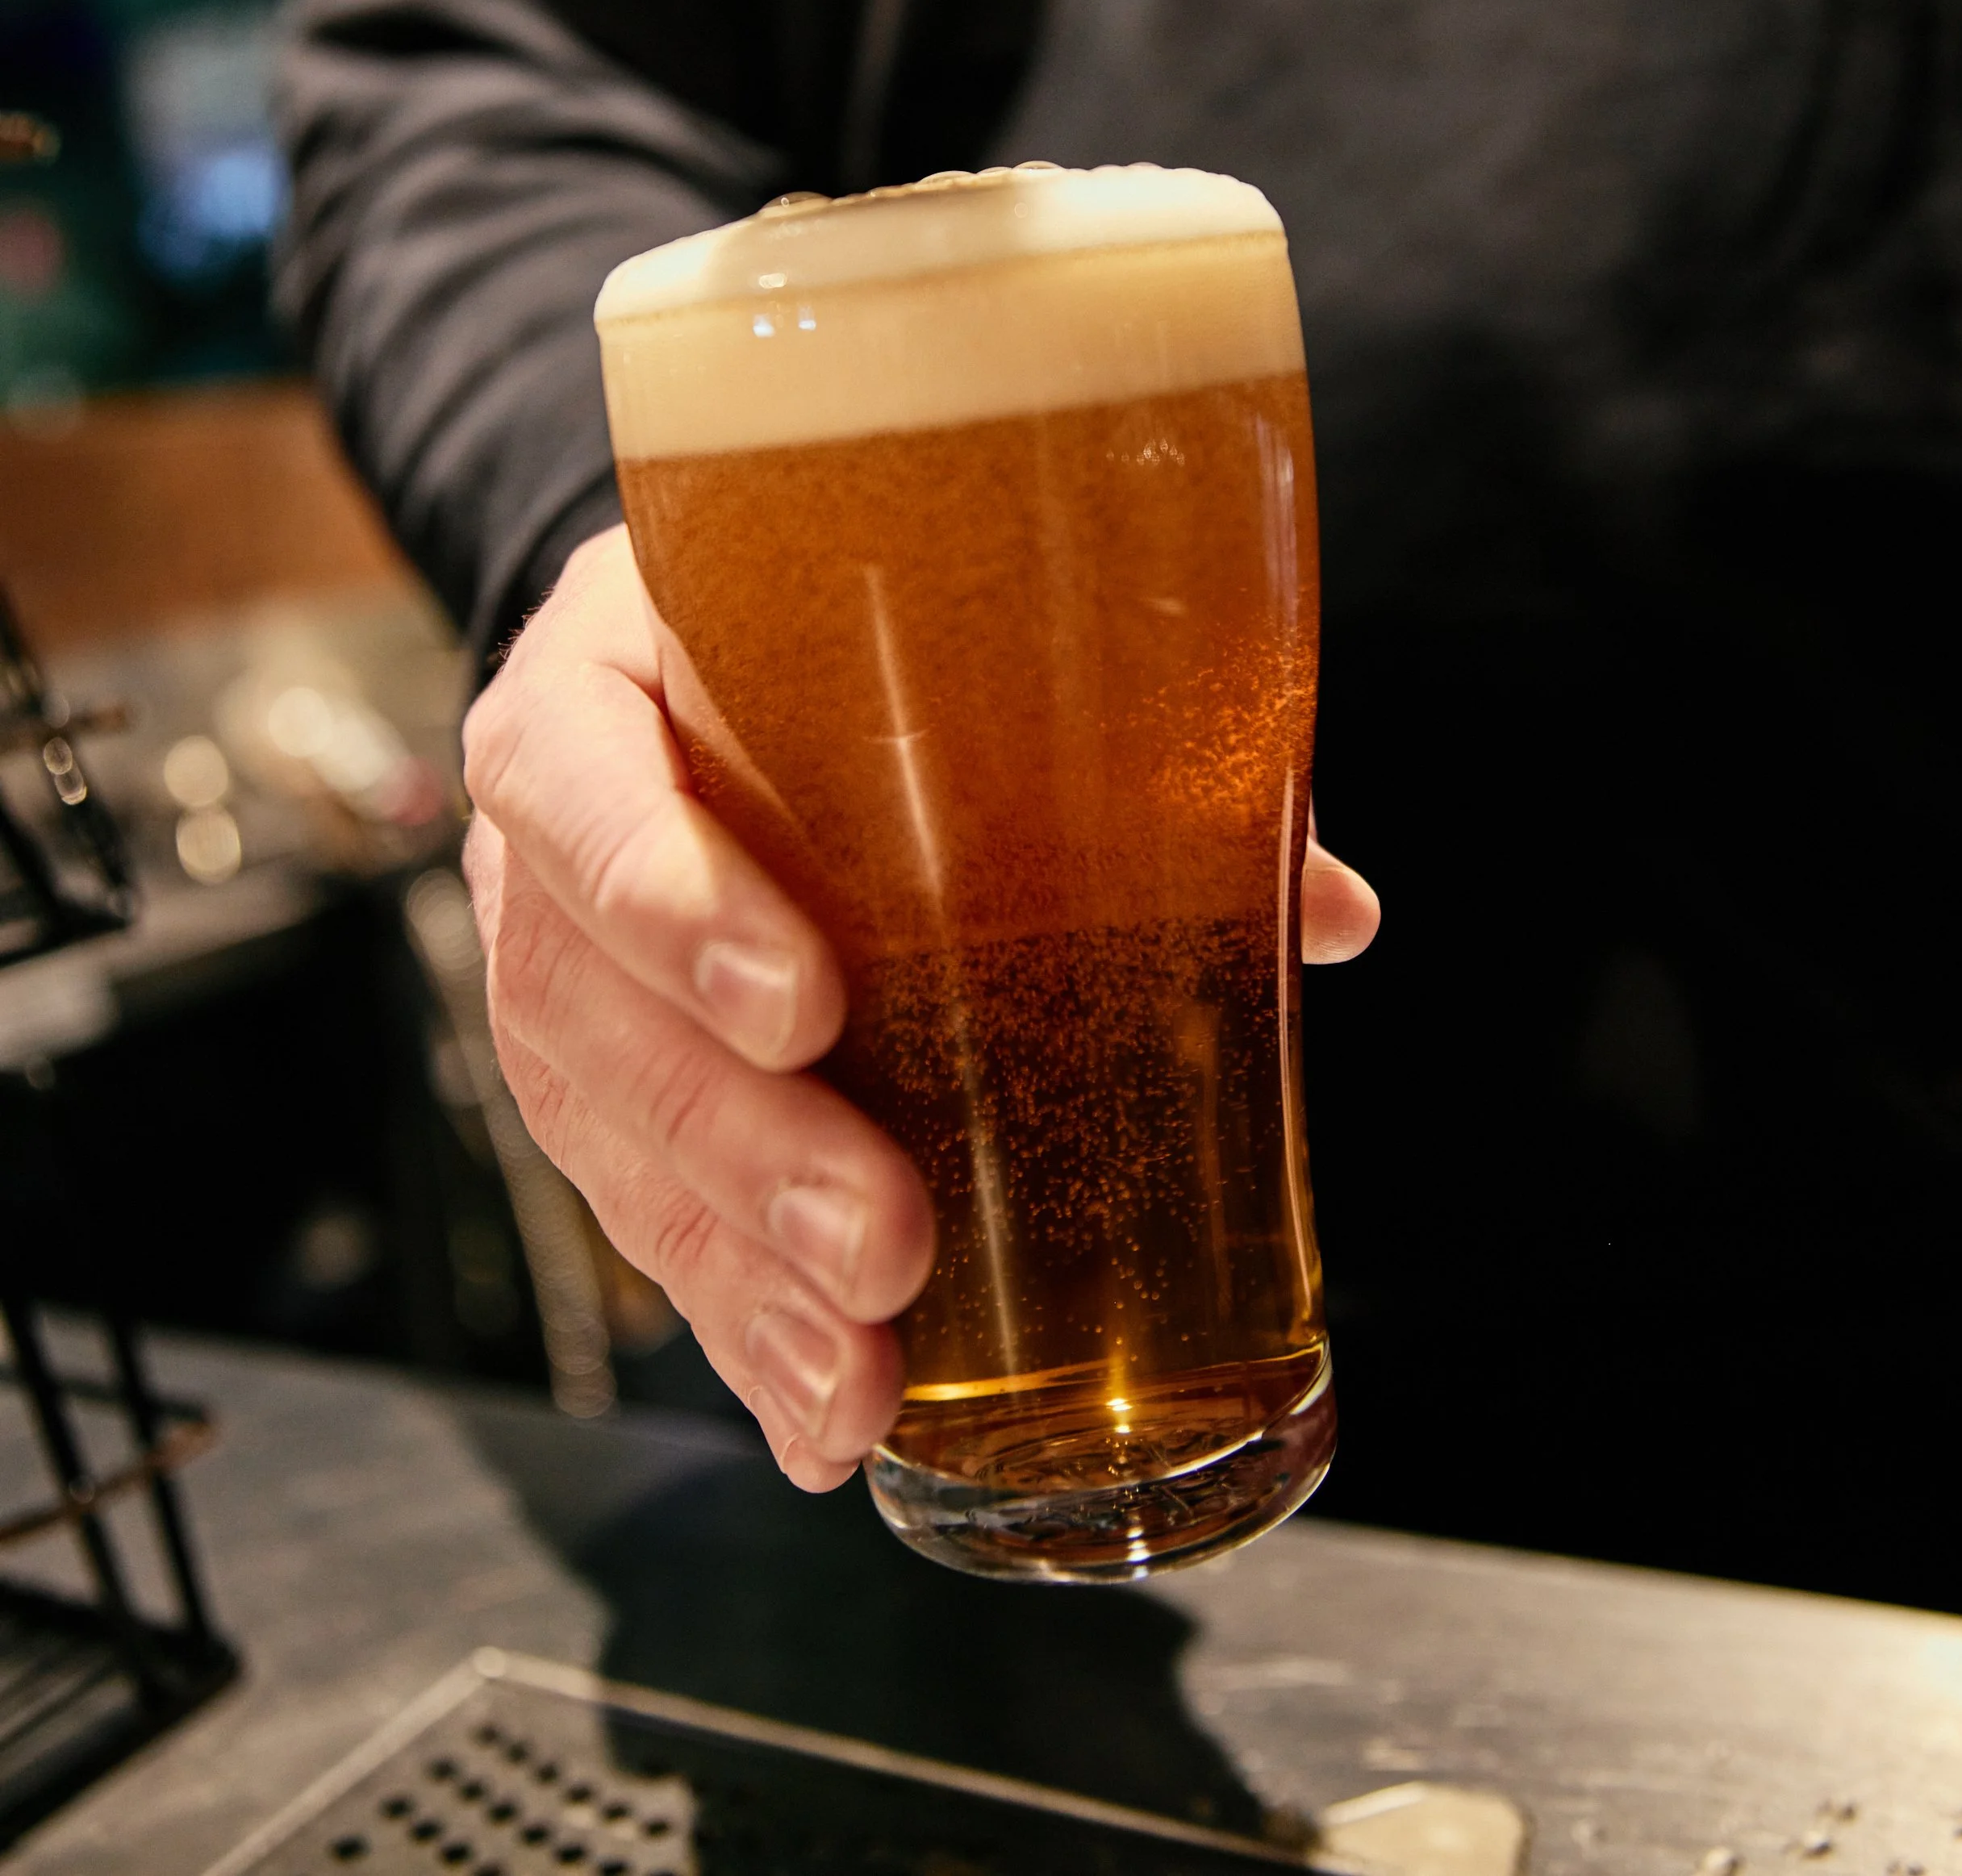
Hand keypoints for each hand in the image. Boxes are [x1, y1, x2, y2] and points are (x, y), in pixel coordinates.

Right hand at [462, 526, 1377, 1490]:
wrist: (701, 651)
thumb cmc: (830, 634)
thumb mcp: (922, 631)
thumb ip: (1107, 741)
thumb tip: (1327, 913)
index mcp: (596, 681)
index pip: (571, 782)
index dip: (664, 896)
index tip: (804, 1004)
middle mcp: (545, 840)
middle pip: (592, 1004)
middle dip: (743, 1148)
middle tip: (886, 1245)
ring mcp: (555, 972)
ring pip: (606, 1137)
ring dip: (738, 1275)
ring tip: (863, 1378)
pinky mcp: (595, 1086)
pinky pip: (641, 1211)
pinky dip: (737, 1322)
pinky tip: (822, 1419)